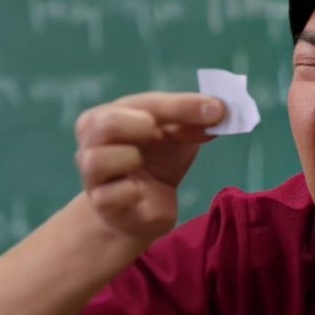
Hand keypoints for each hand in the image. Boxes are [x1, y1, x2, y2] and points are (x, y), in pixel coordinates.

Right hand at [73, 92, 225, 241]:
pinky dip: (131, 192)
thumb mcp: (178, 138)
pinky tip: (140, 193)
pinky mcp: (102, 205)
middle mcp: (93, 143)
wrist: (142, 211)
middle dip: (138, 126)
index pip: (144, 103)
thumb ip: (193, 121)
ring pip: (98, 160)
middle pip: (104, 123)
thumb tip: (221, 110)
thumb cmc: (156, 164)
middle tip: (156, 133)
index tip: (216, 110)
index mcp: (110, 116)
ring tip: (142, 165)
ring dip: (130, 159)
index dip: (181, 105)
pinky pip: (111, 195)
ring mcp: (94, 176)